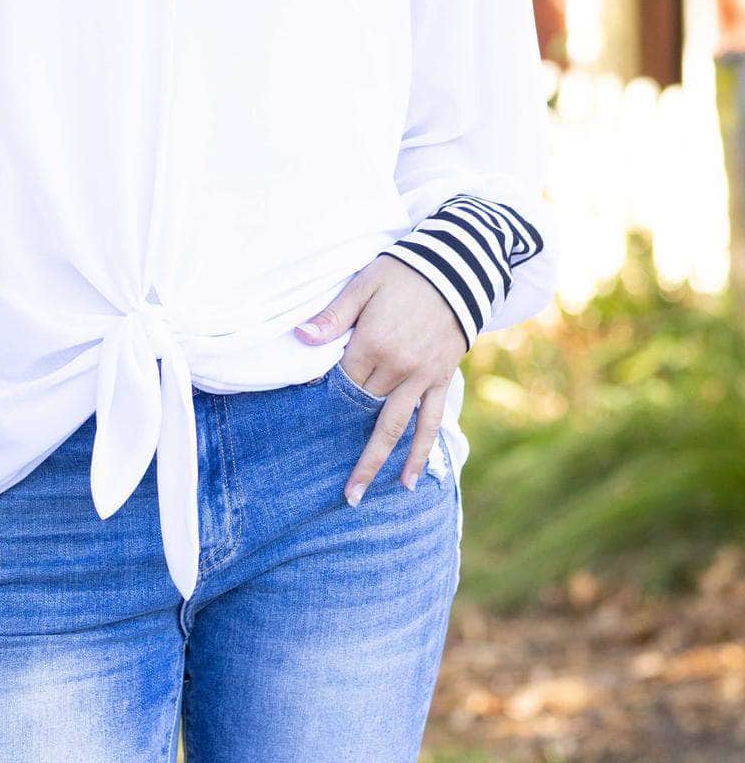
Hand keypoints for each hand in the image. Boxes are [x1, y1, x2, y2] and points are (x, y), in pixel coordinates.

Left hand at [295, 253, 468, 503]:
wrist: (460, 265)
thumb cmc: (405, 271)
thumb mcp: (364, 284)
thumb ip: (333, 316)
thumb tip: (301, 339)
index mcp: (372, 343)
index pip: (341, 380)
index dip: (324, 394)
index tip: (308, 410)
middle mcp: (397, 367)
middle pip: (362, 409)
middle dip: (343, 442)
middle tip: (329, 484)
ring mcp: (421, 377)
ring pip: (394, 428)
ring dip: (376, 463)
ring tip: (357, 497)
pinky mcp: (441, 379)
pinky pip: (430, 422)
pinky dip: (420, 451)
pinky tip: (411, 479)